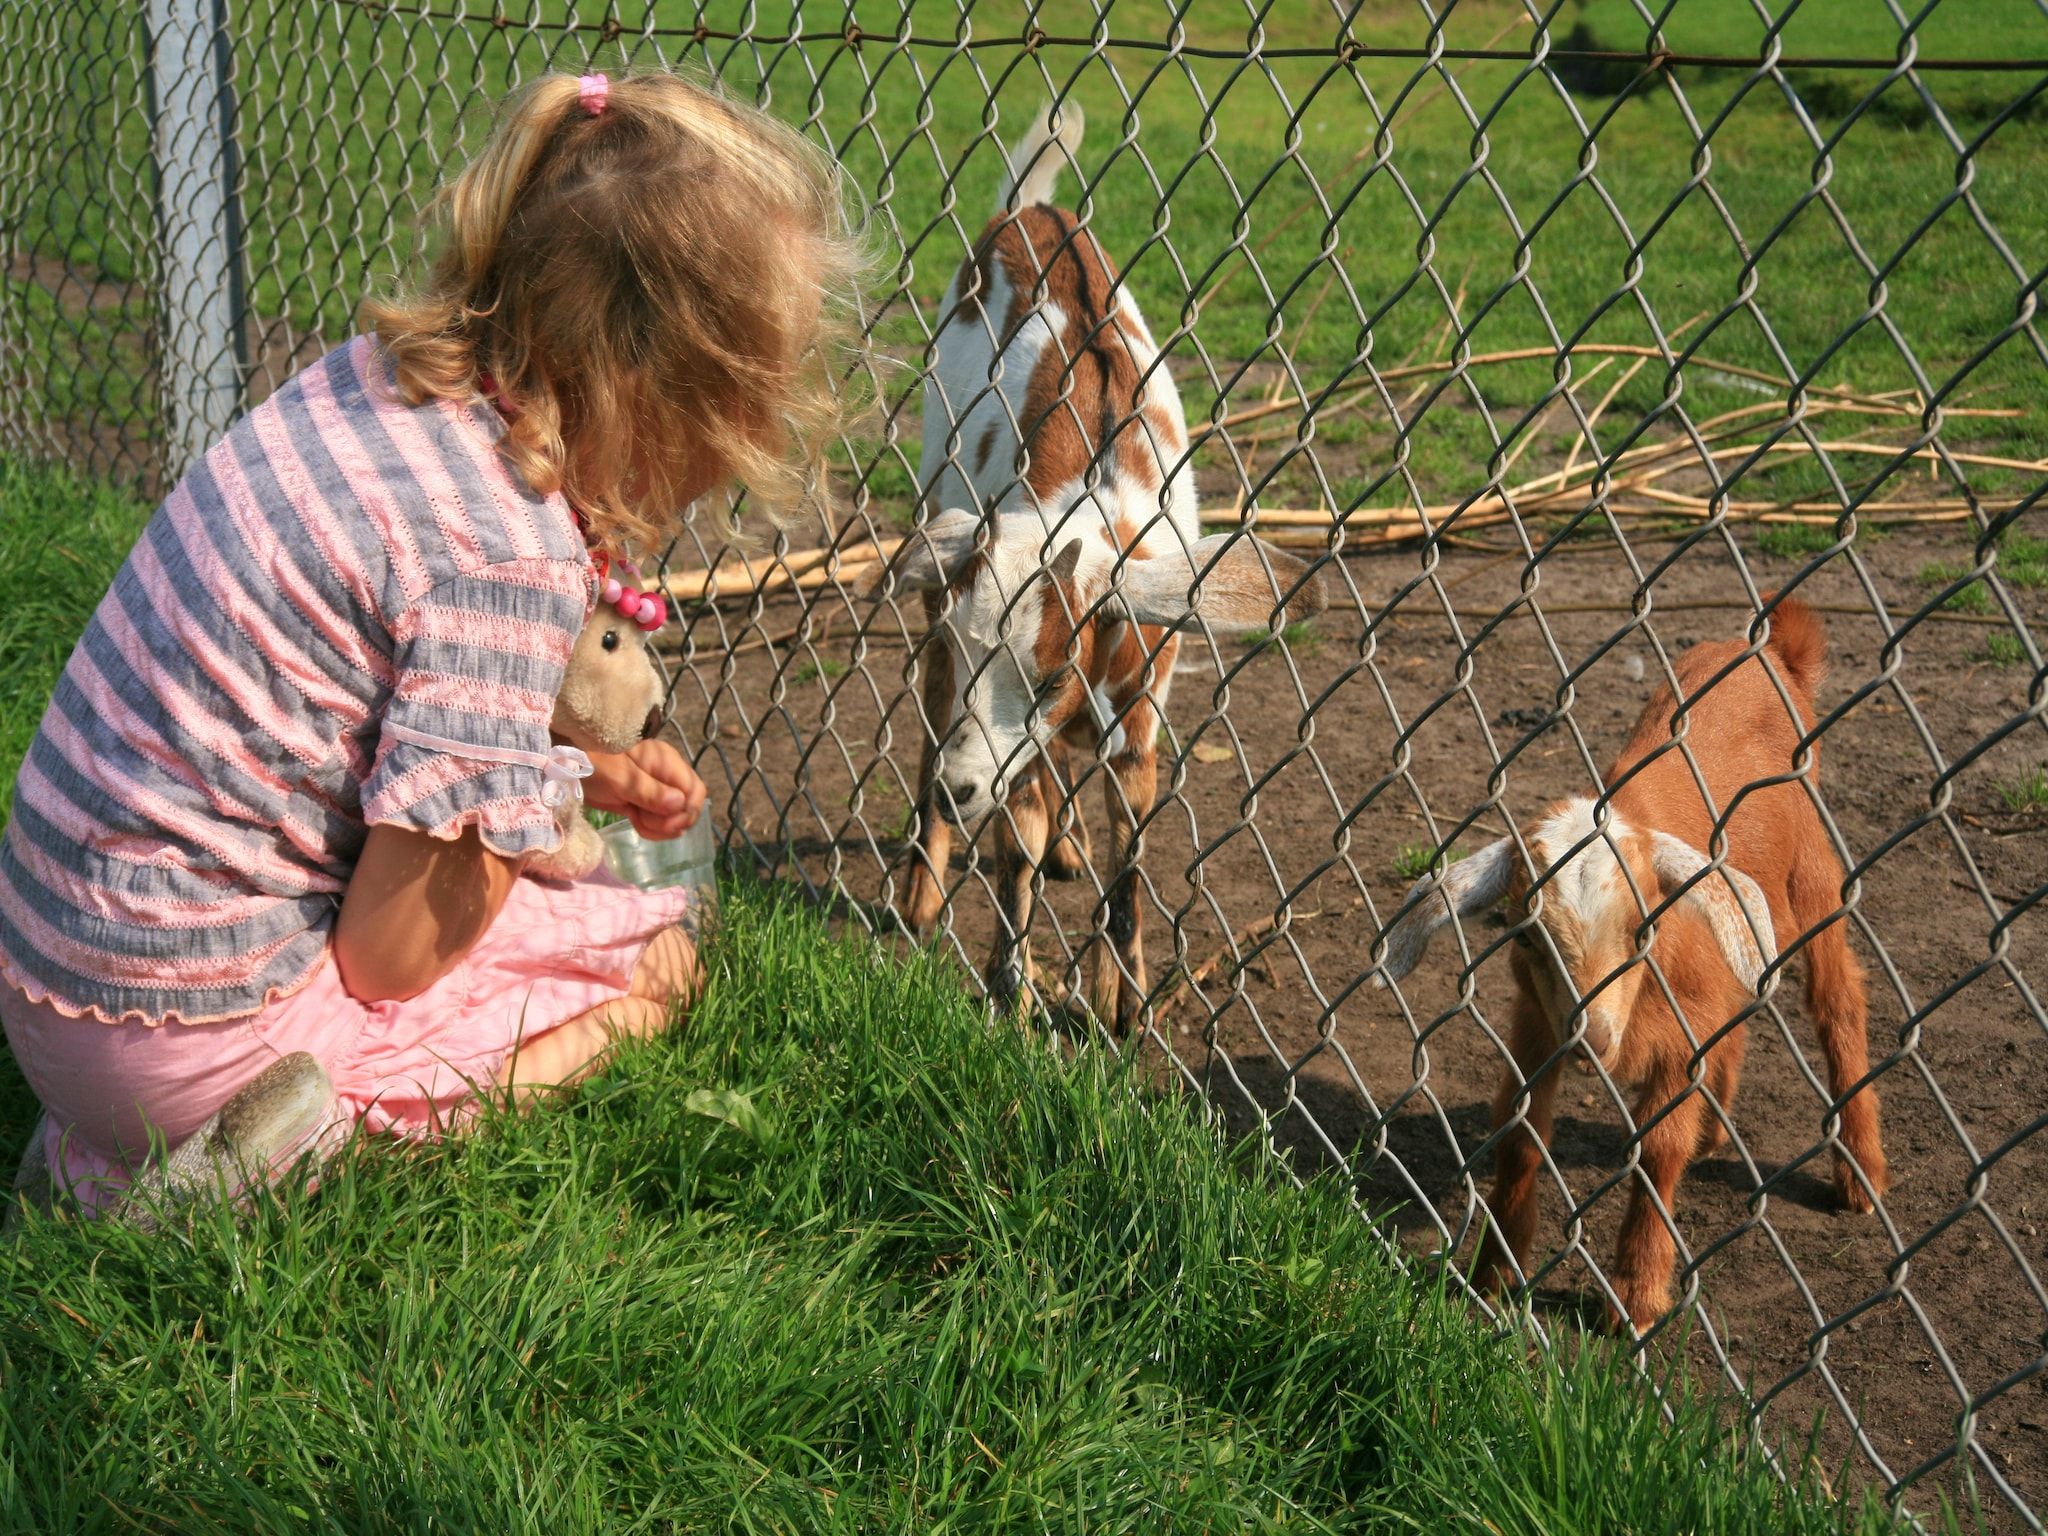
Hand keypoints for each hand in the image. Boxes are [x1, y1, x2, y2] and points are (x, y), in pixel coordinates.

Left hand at [582, 738, 706, 839]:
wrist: (565, 762)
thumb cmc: (591, 761)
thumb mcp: (619, 778)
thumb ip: (650, 791)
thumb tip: (680, 803)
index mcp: (666, 762)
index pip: (695, 791)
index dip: (686, 811)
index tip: (666, 822)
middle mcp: (666, 775)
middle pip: (688, 806)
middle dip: (672, 822)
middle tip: (644, 822)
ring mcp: (655, 789)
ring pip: (675, 816)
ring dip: (659, 827)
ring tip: (635, 819)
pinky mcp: (643, 801)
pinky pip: (659, 820)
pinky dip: (650, 827)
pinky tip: (633, 821)